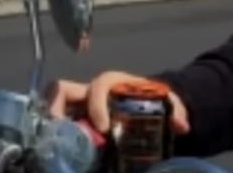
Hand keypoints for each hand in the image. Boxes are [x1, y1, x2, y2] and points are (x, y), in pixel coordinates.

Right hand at [46, 71, 190, 134]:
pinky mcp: (73, 119)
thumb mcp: (166, 102)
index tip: (103, 128)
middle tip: (61, 133)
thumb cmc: (152, 100)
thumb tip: (182, 126)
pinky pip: (56, 121)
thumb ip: (176, 112)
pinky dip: (54, 133)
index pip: (98, 87)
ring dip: (50, 122)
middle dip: (56, 108)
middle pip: (61, 89)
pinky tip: (58, 150)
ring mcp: (77, 105)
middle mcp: (89, 91)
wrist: (144, 104)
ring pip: (53, 104)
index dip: (97, 106)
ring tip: (54, 143)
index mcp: (112, 82)